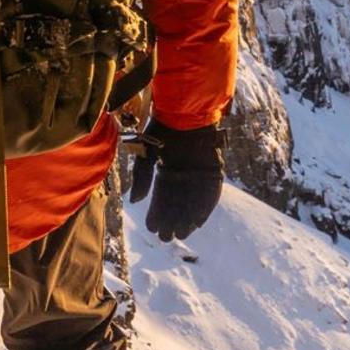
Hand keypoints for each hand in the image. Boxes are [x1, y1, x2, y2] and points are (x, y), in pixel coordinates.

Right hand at [125, 120, 225, 243]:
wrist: (186, 112)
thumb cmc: (164, 129)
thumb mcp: (146, 154)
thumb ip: (141, 178)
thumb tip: (135, 201)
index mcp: (168, 168)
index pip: (162, 196)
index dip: (157, 212)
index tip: (153, 228)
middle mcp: (185, 173)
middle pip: (178, 203)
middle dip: (172, 220)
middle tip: (167, 237)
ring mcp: (200, 173)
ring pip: (193, 202)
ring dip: (187, 219)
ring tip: (180, 234)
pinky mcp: (215, 172)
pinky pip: (210, 195)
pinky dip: (204, 209)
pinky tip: (197, 223)